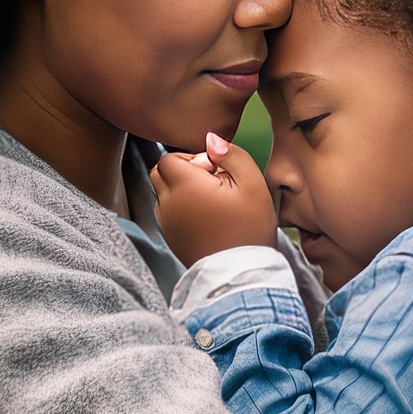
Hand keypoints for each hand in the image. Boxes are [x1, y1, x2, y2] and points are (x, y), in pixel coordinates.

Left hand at [151, 133, 278, 266]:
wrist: (242, 274)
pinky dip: (180, 208)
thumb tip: (210, 139)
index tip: (215, 172)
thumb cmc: (249, 227)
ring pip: (162, 193)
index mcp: (185, 186)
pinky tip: (205, 217)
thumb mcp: (252, 183)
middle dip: (181, 171)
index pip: (169, 157)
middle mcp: (168, 203)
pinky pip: (166, 213)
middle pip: (160, 173)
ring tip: (210, 202)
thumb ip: (231, 154)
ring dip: (180, 190)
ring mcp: (166, 223)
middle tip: (211, 183)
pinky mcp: (170, 238)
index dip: (192, 158)